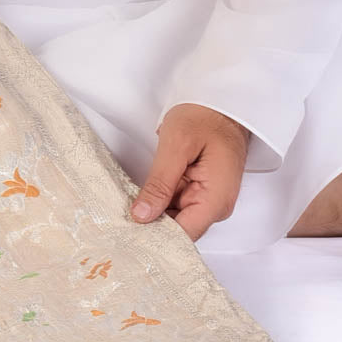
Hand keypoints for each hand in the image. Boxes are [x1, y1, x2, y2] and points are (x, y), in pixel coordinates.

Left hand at [129, 103, 250, 242]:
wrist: (222, 103)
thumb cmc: (206, 116)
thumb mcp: (177, 145)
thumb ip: (160, 183)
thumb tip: (142, 215)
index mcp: (215, 200)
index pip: (184, 235)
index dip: (155, 238)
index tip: (128, 235)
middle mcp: (215, 206)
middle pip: (178, 230)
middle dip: (149, 226)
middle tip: (119, 221)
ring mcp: (207, 200)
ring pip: (173, 219)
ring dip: (152, 213)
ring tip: (126, 208)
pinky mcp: (199, 193)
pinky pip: (175, 205)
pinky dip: (158, 202)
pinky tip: (141, 197)